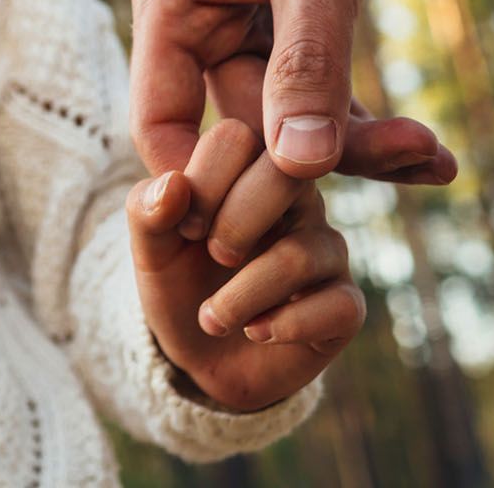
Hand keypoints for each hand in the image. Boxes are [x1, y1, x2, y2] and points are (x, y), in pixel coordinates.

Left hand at [126, 119, 374, 412]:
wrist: (202, 356)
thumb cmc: (179, 283)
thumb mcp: (150, 247)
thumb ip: (147, 210)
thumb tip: (173, 184)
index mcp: (249, 168)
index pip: (237, 137)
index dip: (202, 182)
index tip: (184, 227)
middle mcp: (298, 199)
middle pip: (286, 176)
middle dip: (232, 224)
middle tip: (211, 255)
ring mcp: (327, 250)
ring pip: (297, 257)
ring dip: (240, 297)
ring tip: (211, 318)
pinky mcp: (346, 304)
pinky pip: (334, 307)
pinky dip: (282, 327)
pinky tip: (257, 331)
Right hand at [129, 0, 431, 185]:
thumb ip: (306, 63)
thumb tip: (298, 167)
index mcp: (173, 2)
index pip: (160, 125)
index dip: (204, 184)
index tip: (270, 229)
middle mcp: (196, 19)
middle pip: (239, 128)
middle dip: (320, 159)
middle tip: (415, 166)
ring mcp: (242, 22)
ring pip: (286, 117)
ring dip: (357, 143)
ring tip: (435, 158)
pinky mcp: (288, 20)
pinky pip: (316, 91)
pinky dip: (364, 118)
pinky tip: (428, 147)